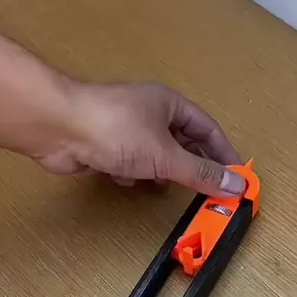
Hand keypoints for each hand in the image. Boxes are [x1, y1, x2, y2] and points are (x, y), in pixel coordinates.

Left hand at [37, 81, 246, 197]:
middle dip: (193, 166)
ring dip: (163, 172)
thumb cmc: (116, 131)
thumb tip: (236, 185)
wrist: (59, 128)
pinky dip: (133, 174)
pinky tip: (129, 182)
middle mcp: (151, 112)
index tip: (236, 178)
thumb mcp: (166, 155)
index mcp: (170, 104)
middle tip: (208, 192)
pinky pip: (130, 161)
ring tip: (170, 188)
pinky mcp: (106, 144)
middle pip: (183, 142)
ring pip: (156, 153)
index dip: (224, 153)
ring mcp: (127, 128)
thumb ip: (201, 172)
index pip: (208, 129)